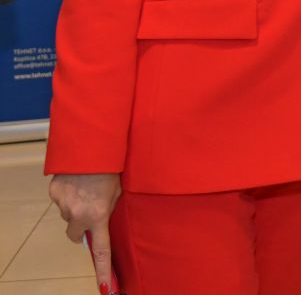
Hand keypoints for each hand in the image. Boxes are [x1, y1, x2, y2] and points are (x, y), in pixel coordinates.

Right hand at [49, 173, 120, 290]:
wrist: (91, 147)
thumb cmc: (111, 166)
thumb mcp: (118, 189)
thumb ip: (109, 206)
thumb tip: (103, 215)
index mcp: (99, 214)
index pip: (101, 249)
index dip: (103, 269)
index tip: (106, 286)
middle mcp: (79, 214)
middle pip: (75, 234)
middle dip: (81, 228)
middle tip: (89, 211)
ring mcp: (64, 204)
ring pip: (67, 215)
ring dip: (74, 207)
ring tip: (85, 187)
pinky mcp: (54, 193)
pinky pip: (60, 200)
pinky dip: (67, 193)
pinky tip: (76, 179)